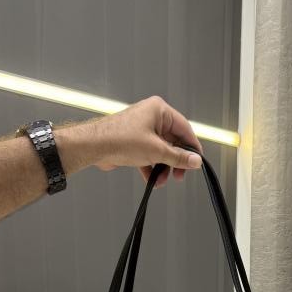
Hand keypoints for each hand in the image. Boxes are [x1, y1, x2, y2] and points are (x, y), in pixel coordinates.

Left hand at [83, 96, 202, 186]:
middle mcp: (151, 116)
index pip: (184, 129)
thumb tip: (195, 161)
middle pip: (173, 141)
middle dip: (175, 161)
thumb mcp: (157, 151)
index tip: (196, 161)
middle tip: (179, 175)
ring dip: (163, 167)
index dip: (192, 147)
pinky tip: (151, 179)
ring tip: (161, 180)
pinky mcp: (133, 141)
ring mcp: (142, 129)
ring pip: (160, 150)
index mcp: (159, 110)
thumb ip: (178, 157)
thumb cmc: (120, 139)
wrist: (94, 146)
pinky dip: (151, 167)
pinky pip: (149, 155)